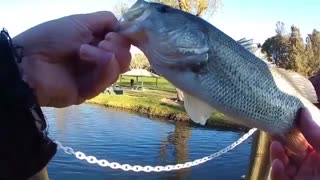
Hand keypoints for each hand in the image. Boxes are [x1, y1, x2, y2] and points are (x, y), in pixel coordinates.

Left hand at [13, 11, 130, 106]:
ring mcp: (95, 77)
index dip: (123, 37)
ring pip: (120, 67)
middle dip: (118, 46)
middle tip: (103, 42)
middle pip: (125, 56)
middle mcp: (98, 60)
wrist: (30, 61)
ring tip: (84, 51)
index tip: (114, 32)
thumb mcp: (80, 21)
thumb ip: (104, 20)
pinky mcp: (92, 91)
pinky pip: (108, 79)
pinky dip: (102, 66)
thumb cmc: (52, 38)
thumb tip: (122, 25)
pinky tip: (86, 58)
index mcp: (95, 43)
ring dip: (107, 55)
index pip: (122, 43)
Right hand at [270, 109, 319, 179]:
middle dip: (283, 139)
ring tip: (275, 146)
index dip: (296, 126)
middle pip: (292, 148)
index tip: (285, 115)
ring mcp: (300, 177)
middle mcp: (311, 165)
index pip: (307, 137)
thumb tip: (303, 112)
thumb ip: (316, 134)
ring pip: (282, 162)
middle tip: (274, 128)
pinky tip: (277, 165)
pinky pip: (279, 177)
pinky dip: (276, 170)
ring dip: (277, 153)